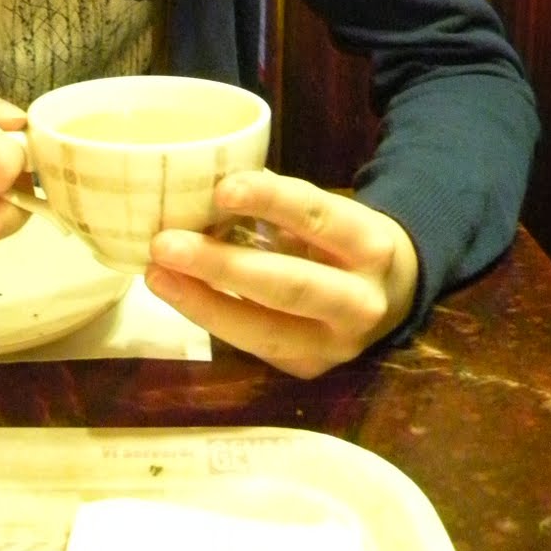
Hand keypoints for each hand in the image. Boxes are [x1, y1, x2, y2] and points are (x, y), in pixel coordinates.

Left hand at [144, 169, 418, 377]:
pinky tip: (178, 295)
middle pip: (289, 286)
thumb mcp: (327, 212)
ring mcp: (336, 346)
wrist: (394, 297)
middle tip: (165, 244)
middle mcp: (361, 301)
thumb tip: (198, 180)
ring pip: (266, 331)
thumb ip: (276, 202)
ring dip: (203, 304)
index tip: (221, 189)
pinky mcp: (310, 370)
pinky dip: (212, 320)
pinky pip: (254, 347)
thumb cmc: (342, 240)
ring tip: (156, 276)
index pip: (316, 215)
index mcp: (369, 244)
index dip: (269, 200)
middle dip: (222, 267)